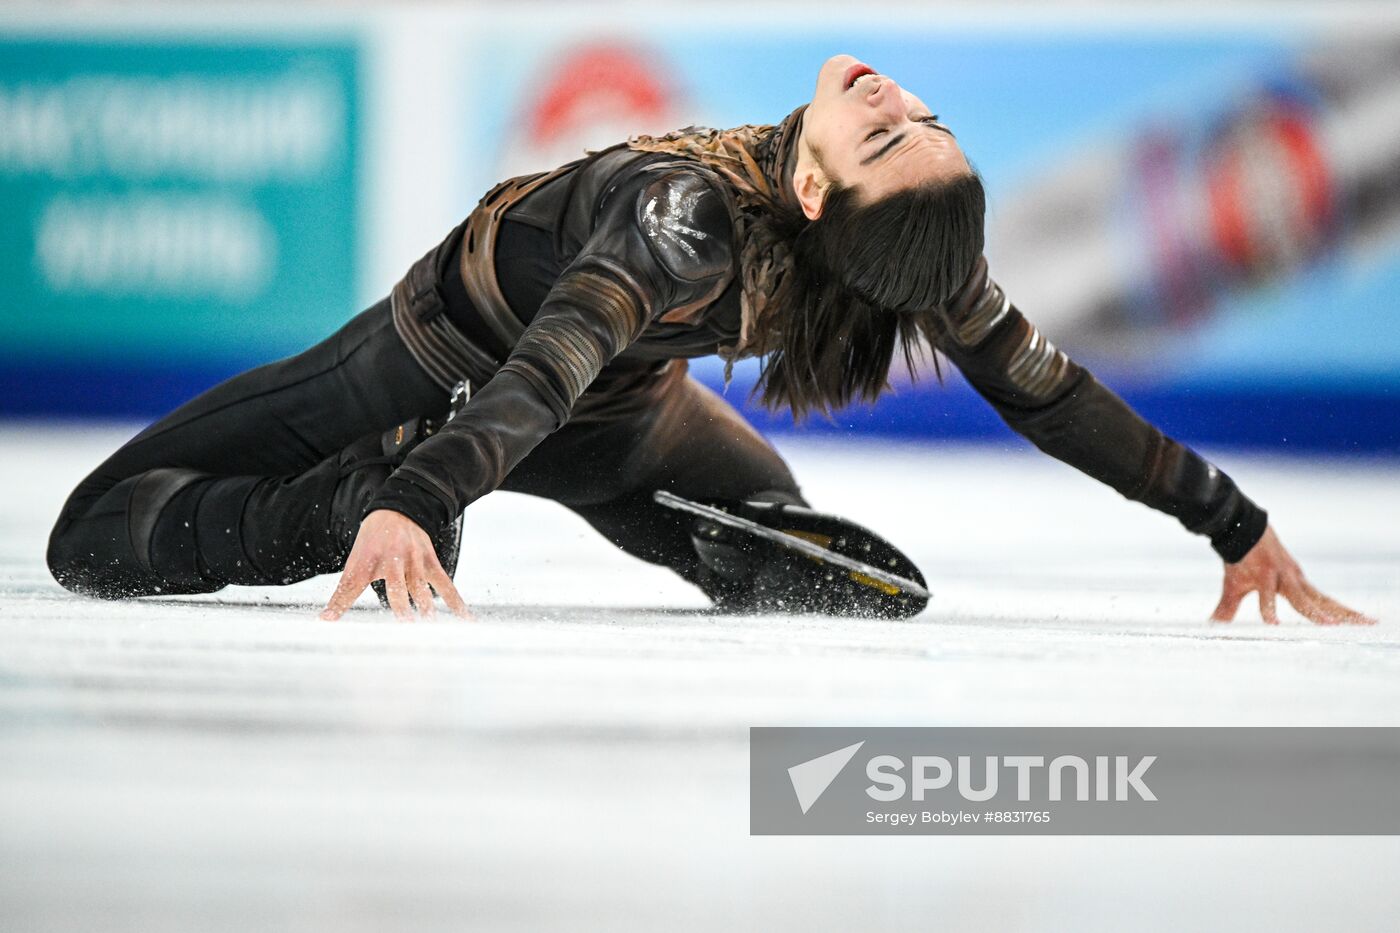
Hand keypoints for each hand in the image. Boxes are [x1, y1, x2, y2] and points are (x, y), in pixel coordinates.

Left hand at [320, 509, 470, 620]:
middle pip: (396, 588)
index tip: (327, 620)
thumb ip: (343, 594)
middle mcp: (391, 561)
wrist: (397, 510)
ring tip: (430, 625)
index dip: (339, 603)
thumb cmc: (371, 543)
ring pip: (421, 588)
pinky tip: (466, 619)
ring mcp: (414, 562)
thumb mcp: (354, 563)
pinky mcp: (430, 563)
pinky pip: (446, 585)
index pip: (349, 585)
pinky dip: (457, 603)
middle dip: (401, 606)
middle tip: (405, 625)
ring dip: (426, 607)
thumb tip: (323, 621)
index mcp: (366, 562)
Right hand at [1211, 525, 1374, 625]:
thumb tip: (1213, 626)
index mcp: (1295, 584)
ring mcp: (1280, 576)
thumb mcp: (1235, 588)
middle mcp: (1294, 580)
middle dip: (1346, 614)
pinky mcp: (1263, 573)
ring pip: (1302, 600)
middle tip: (1370, 624)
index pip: (1325, 602)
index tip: (1365, 621)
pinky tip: (1272, 624)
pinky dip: (1269, 609)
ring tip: (1331, 626)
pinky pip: (1267, 594)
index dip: (1345, 612)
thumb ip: (1228, 610)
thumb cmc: (1239, 558)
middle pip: (1324, 601)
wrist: (1235, 527)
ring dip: (1315, 613)